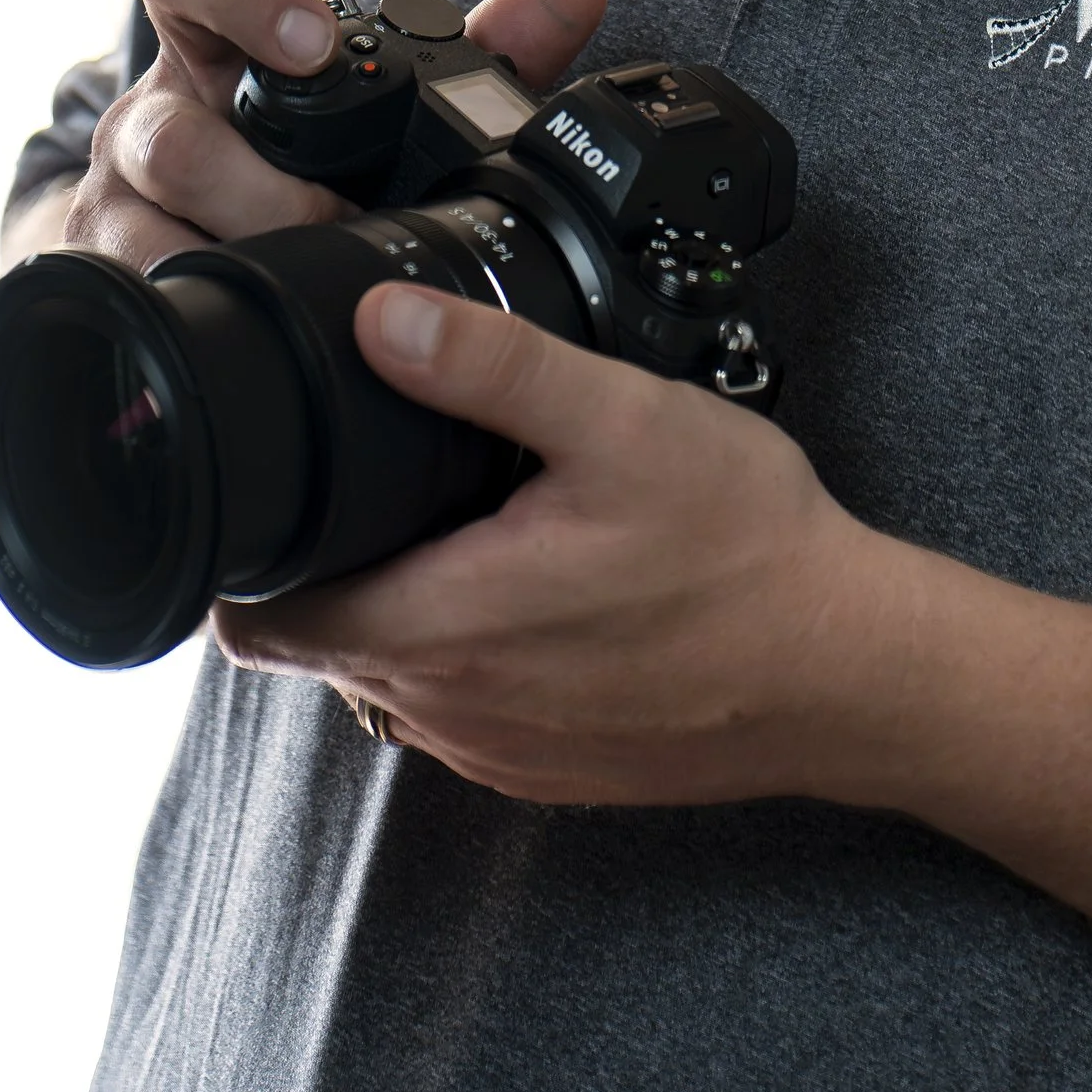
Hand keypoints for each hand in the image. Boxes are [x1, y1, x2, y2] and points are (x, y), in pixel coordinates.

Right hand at [39, 0, 610, 273]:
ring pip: (143, 218)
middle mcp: (150, 113)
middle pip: (170, 131)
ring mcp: (113, 196)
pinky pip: (125, 290)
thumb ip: (488, 42)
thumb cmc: (309, 151)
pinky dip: (189, 308)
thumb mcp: (394, 97)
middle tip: (337, 214)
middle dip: (263, 185)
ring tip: (305, 273)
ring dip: (237, 251)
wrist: (200, 232)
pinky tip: (242, 324)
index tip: (313, 44)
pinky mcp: (101, 271)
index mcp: (212, 44)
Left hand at [213, 283, 911, 805]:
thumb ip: (491, 366)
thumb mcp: (620, 420)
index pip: (259, 628)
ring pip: (390, 676)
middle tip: (380, 474)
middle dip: (327, 562)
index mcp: (445, 629)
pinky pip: (460, 706)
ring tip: (465, 519)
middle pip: (321, 643)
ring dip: (402, 604)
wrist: (849, 669)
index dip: (242, 557)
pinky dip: (468, 648)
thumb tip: (378, 320)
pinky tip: (535, 584)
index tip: (269, 491)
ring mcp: (497, 754)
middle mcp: (452, 712)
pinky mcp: (546, 770)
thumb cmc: (746, 548)